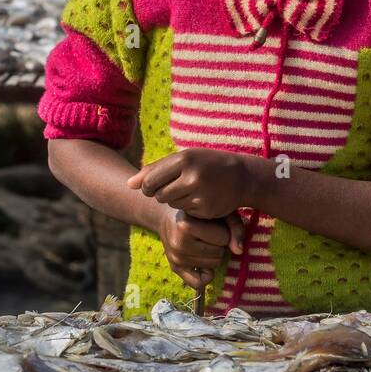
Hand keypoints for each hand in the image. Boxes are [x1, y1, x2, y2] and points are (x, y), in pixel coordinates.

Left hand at [127, 148, 253, 220]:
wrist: (242, 176)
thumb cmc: (207, 164)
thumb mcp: (184, 158)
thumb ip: (155, 169)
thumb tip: (128, 185)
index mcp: (184, 159)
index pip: (150, 181)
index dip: (147, 187)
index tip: (153, 186)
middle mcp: (192, 177)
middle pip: (159, 195)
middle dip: (162, 194)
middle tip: (176, 187)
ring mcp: (200, 194)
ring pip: (171, 205)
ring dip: (176, 200)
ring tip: (191, 190)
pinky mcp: (206, 209)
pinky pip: (185, 213)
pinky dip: (189, 208)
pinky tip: (201, 198)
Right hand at [152, 203, 245, 292]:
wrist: (169, 218)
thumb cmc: (198, 213)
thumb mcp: (218, 212)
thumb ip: (235, 227)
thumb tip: (239, 251)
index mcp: (186, 225)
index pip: (223, 238)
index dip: (224, 232)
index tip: (215, 225)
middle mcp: (178, 243)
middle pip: (219, 253)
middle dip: (219, 245)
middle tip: (210, 236)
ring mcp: (176, 258)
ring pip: (213, 266)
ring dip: (214, 256)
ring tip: (205, 244)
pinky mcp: (175, 268)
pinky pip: (199, 283)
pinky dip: (206, 275)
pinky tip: (204, 263)